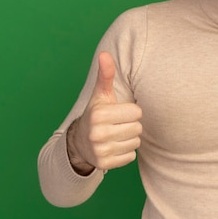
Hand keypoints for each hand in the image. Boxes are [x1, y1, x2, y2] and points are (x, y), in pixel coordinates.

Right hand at [67, 51, 142, 174]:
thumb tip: (104, 54)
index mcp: (99, 114)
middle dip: (130, 125)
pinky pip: (131, 156)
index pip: (137, 113)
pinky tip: (113, 146)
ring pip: (136, 143)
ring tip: (115, 135)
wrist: (80, 142)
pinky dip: (125, 152)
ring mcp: (100, 151)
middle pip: (137, 128)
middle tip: (116, 125)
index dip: (130, 112)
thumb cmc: (97, 113)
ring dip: (129, 139)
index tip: (118, 113)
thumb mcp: (101, 94)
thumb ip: (105, 75)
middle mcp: (98, 134)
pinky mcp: (105, 164)